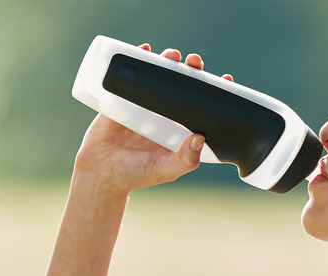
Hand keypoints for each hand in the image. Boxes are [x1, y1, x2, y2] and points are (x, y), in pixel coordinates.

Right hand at [73, 45, 233, 195]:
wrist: (101, 173)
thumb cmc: (136, 174)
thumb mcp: (166, 170)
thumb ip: (186, 160)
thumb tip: (200, 138)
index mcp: (179, 127)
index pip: (201, 104)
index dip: (214, 90)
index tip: (226, 79)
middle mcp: (164, 112)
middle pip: (182, 83)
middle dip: (191, 69)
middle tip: (194, 62)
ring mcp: (143, 103)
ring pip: (159, 75)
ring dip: (167, 60)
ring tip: (172, 55)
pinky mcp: (121, 98)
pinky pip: (131, 74)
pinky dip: (138, 58)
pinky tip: (144, 49)